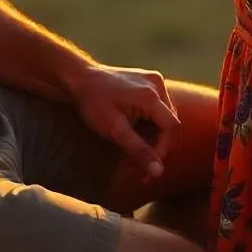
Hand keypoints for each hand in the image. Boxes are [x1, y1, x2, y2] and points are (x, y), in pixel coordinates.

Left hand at [68, 63, 180, 179]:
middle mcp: (157, 84)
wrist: (80, 78)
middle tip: (139, 168)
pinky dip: (150, 125)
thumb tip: (159, 173)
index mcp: (151, 95)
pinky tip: (135, 136)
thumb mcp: (114, 130)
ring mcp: (153, 80)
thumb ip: (138, 150)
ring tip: (135, 155)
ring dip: (153, 138)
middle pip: (169, 123)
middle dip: (157, 148)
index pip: (171, 128)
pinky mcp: (148, 81)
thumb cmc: (94, 103)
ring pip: (164, 117)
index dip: (163, 150)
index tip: (147, 168)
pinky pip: (157, 108)